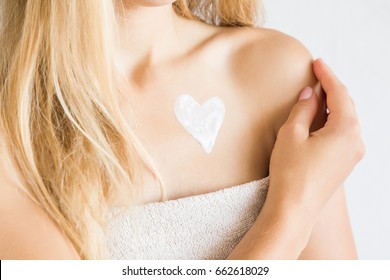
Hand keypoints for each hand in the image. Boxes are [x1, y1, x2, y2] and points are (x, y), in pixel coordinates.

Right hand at [267, 58, 364, 221]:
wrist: (294, 209)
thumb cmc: (291, 173)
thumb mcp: (292, 134)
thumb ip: (303, 108)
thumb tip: (310, 93)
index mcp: (346, 130)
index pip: (339, 93)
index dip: (327, 75)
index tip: (317, 62)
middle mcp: (355, 141)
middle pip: (346, 105)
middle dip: (332, 89)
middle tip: (316, 76)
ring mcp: (352, 154)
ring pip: (346, 120)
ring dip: (332, 106)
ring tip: (316, 96)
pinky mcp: (345, 164)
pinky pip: (343, 134)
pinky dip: (333, 122)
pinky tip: (320, 119)